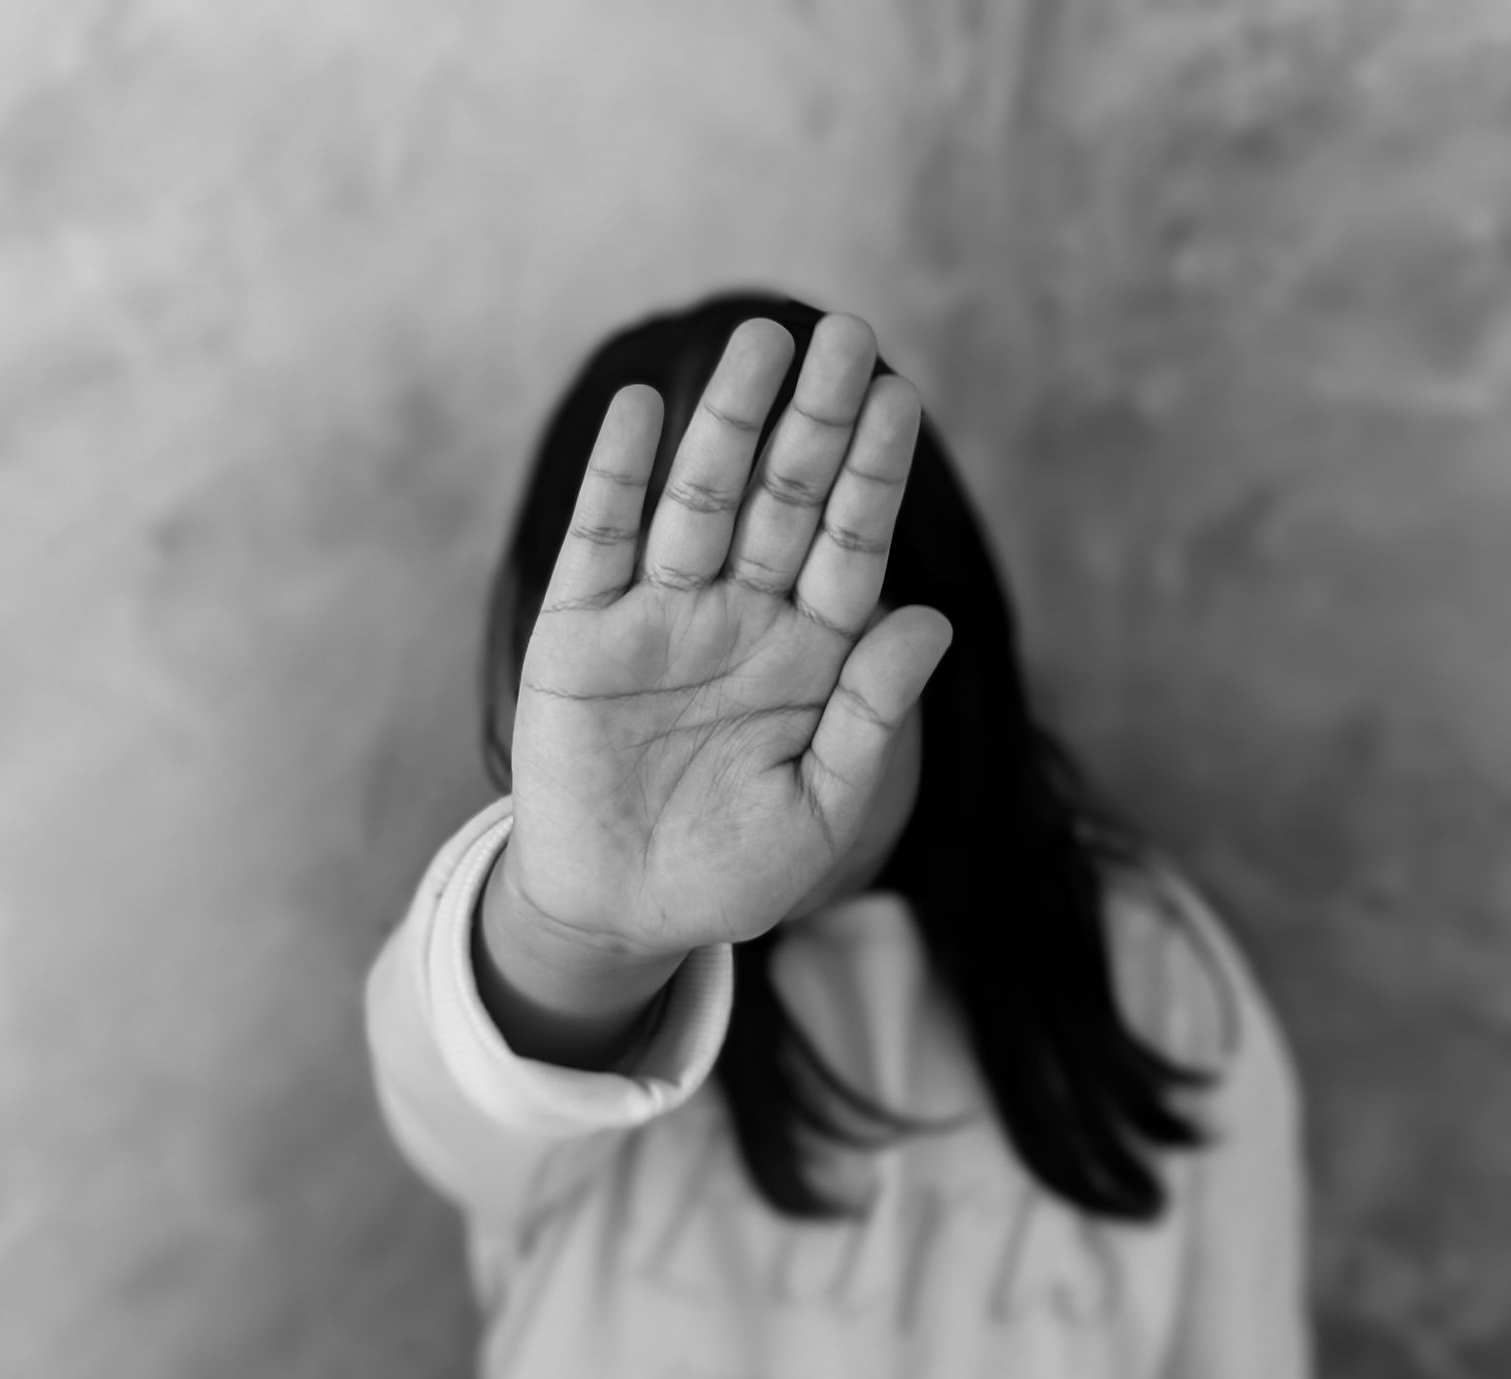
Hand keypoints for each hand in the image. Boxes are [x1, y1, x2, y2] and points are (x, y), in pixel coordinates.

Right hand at [501, 314, 951, 961]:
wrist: (621, 915)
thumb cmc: (733, 870)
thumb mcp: (820, 811)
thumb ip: (870, 715)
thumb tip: (930, 616)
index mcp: (809, 652)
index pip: (850, 543)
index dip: (872, 473)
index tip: (899, 397)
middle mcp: (740, 615)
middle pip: (785, 497)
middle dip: (815, 418)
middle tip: (846, 332)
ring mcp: (659, 616)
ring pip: (701, 499)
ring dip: (729, 422)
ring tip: (762, 340)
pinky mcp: (580, 632)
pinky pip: (603, 540)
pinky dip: (619, 476)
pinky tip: (643, 409)